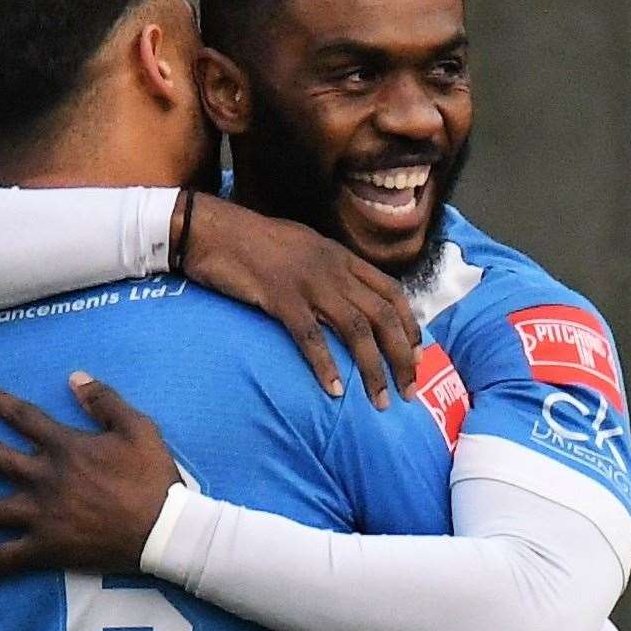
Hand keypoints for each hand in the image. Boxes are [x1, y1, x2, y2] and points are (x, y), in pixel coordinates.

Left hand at [0, 373, 181, 581]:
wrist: (162, 529)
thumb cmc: (153, 477)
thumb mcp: (138, 428)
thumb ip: (104, 401)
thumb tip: (75, 377)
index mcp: (64, 446)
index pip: (22, 417)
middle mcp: (44, 477)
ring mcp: (41, 514)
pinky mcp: (47, 547)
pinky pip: (11, 558)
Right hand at [175, 192, 419, 408]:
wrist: (213, 231)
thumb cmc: (253, 241)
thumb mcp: (304, 247)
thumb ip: (329, 270)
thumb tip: (345, 298)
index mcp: (341, 257)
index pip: (392, 292)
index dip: (409, 326)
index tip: (417, 356)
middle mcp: (334, 269)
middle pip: (383, 316)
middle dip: (402, 356)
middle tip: (410, 388)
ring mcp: (309, 283)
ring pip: (357, 330)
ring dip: (373, 369)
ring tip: (381, 399)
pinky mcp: (281, 299)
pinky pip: (311, 337)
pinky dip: (326, 365)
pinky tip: (334, 389)